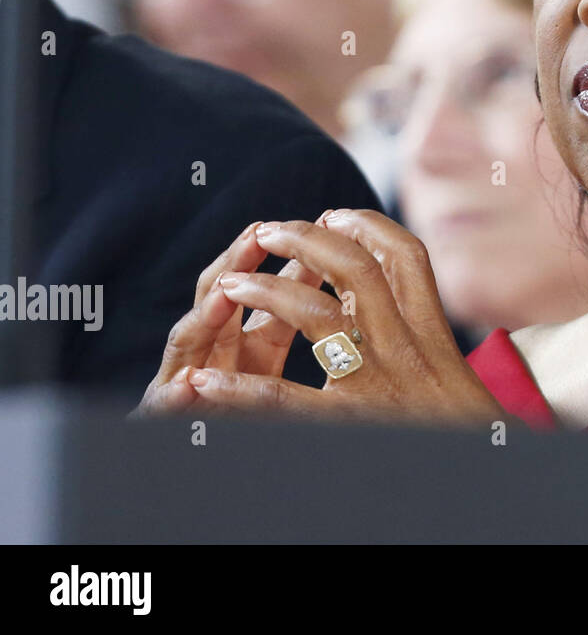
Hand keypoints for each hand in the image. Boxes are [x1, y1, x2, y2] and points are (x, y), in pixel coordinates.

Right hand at [134, 219, 325, 415]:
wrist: (190, 451)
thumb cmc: (238, 413)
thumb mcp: (271, 365)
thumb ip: (287, 323)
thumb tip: (333, 277)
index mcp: (244, 345)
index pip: (266, 292)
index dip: (289, 261)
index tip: (315, 227)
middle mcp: (210, 355)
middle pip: (220, 300)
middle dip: (237, 264)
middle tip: (260, 234)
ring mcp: (181, 382)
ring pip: (189, 342)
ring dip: (206, 316)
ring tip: (225, 291)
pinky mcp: (165, 417)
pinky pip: (170, 407)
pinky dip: (176, 393)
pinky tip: (188, 384)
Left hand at [175, 210, 512, 426]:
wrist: (491, 477)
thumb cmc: (470, 432)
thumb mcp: (455, 374)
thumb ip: (423, 334)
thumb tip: (380, 294)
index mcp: (434, 337)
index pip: (408, 259)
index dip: (370, 227)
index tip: (336, 214)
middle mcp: (408, 351)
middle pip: (359, 271)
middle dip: (310, 241)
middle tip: (273, 230)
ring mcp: (379, 385)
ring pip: (319, 316)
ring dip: (269, 291)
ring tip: (233, 283)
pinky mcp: (351, 425)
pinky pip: (287, 402)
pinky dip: (240, 392)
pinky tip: (205, 384)